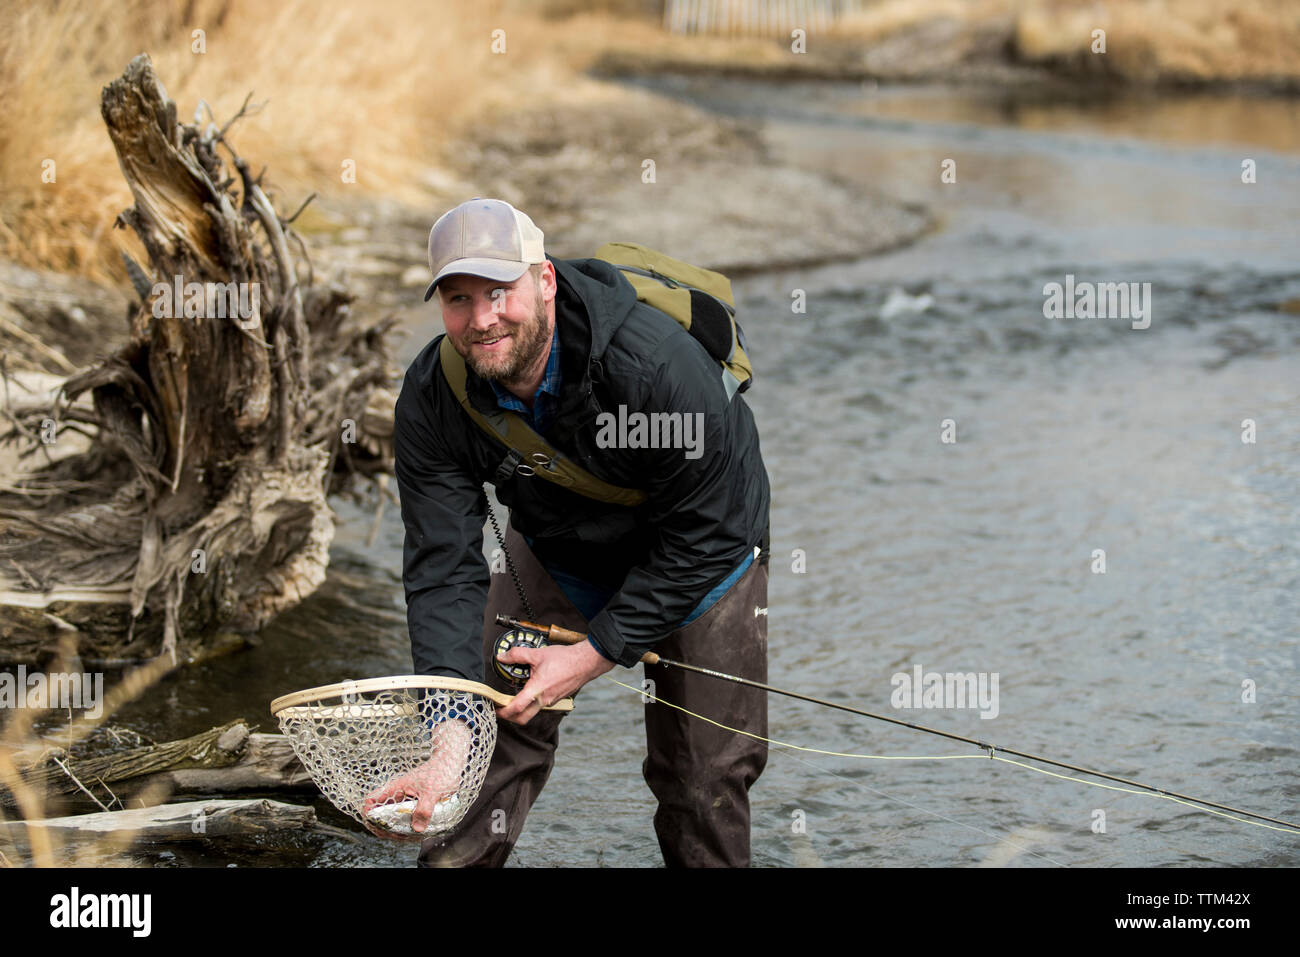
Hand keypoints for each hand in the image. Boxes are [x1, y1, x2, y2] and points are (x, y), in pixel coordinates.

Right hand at [362, 718, 471, 834]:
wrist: (451, 763)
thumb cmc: (440, 772)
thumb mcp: (432, 792)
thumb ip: (424, 809)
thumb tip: (417, 829)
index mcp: (396, 789)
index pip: (372, 800)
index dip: (369, 814)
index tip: (376, 825)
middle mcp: (398, 795)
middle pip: (381, 815)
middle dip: (385, 828)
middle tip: (397, 836)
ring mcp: (405, 800)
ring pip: (394, 818)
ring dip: (397, 829)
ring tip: (407, 837)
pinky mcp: (414, 805)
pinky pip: (407, 819)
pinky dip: (408, 827)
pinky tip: (417, 833)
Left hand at [496, 640, 614, 725]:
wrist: (586, 662)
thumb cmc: (566, 659)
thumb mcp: (537, 654)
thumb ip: (517, 655)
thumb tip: (503, 657)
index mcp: (537, 690)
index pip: (516, 708)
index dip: (503, 712)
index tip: (495, 708)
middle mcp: (544, 700)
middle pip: (523, 718)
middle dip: (510, 718)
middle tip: (501, 710)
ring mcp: (552, 701)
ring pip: (532, 712)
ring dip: (521, 709)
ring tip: (514, 697)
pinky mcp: (557, 699)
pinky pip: (541, 705)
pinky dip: (533, 702)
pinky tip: (531, 690)